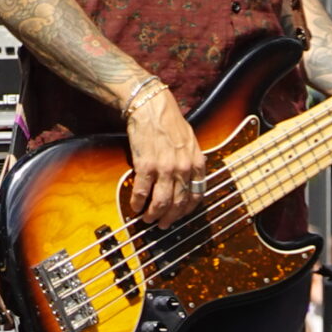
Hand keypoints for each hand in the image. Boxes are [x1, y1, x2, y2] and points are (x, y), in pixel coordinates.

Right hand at [124, 83, 205, 226]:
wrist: (151, 106)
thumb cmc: (169, 121)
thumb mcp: (190, 140)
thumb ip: (192, 160)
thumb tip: (190, 178)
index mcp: (196, 162)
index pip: (197, 195)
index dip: (187, 210)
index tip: (180, 215)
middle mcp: (183, 168)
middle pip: (178, 203)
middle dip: (170, 218)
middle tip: (162, 224)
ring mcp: (165, 168)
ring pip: (161, 202)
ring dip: (154, 215)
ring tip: (148, 219)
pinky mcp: (146, 165)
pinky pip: (142, 191)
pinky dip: (137, 202)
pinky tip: (134, 206)